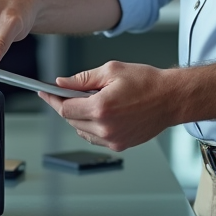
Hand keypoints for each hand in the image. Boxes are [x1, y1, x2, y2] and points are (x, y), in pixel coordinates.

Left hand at [39, 61, 178, 151]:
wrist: (171, 98)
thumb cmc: (146, 82)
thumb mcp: (112, 70)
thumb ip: (82, 79)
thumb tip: (62, 83)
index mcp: (101, 107)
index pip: (65, 108)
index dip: (52, 100)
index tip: (44, 92)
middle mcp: (105, 127)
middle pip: (71, 120)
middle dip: (66, 106)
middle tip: (67, 93)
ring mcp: (113, 139)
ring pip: (81, 131)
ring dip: (78, 117)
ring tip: (90, 101)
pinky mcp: (120, 145)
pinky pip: (95, 138)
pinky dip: (91, 126)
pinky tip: (99, 114)